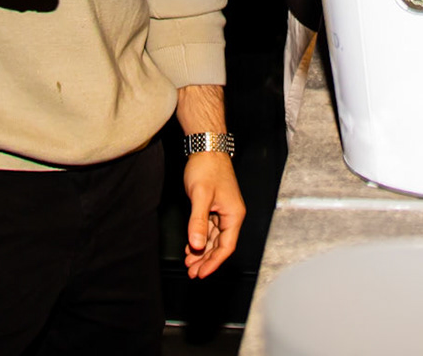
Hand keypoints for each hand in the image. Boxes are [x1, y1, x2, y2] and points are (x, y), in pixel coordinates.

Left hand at [183, 151, 244, 278]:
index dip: (213, 262)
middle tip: (192, 273)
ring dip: (201, 252)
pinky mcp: (214, 207)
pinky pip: (208, 229)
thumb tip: (196, 245)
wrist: (206, 148)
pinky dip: (199, 239)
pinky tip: (190, 247)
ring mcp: (223, 212)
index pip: (226, 247)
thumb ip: (198, 221)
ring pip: (213, 239)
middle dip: (206, 260)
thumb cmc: (207, 168)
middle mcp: (231, 215)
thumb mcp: (201, 196)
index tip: (201, 273)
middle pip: (220, 245)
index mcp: (234, 215)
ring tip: (189, 264)